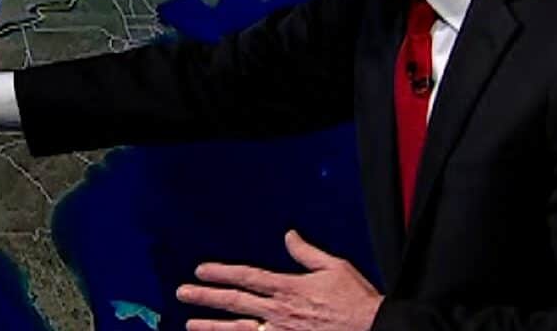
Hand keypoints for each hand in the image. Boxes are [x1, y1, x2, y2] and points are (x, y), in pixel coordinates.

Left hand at [177, 230, 382, 330]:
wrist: (373, 328)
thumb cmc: (356, 298)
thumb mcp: (334, 267)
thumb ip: (307, 252)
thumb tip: (289, 235)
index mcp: (289, 287)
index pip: (247, 277)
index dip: (221, 273)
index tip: (200, 270)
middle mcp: (280, 311)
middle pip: (235, 303)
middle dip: (205, 298)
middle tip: (182, 293)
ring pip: (239, 330)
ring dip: (212, 327)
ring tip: (190, 325)